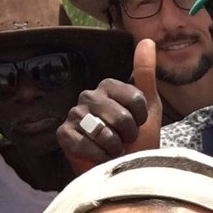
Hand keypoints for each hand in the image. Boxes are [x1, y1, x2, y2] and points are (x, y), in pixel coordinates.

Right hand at [58, 38, 161, 172]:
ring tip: (113, 150)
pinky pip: (83, 143)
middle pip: (119, 115)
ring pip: (102, 130)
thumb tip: (148, 40)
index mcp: (109, 87)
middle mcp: (89, 96)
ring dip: (114, 147)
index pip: (134, 98)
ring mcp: (74, 115)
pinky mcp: (63, 134)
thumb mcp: (148, 107)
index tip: (138, 124)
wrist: (122, 173)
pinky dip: (97, 155)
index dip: (141, 118)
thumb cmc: (137, 141)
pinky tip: (99, 158)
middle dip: (128, 135)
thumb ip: (145, 74)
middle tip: (125, 141)